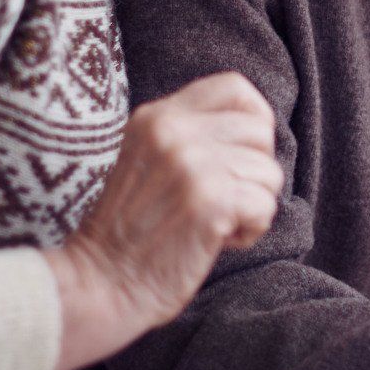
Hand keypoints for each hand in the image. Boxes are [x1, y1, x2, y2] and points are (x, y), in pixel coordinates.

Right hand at [44, 72, 281, 369]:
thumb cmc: (134, 230)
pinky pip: (265, 205)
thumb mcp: (150, 159)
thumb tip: (259, 129)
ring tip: (214, 222)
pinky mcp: (208, 200)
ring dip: (251, 205)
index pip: (236, 88)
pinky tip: (218, 240)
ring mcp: (190, 163)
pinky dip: (251, 230)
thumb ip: (193, 135)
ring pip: (268, 172)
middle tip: (221, 200)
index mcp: (158, 116)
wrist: (101, 282)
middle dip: (254, 171)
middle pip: (261, 131)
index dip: (256, 121)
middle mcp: (173, 130)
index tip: (241, 157)